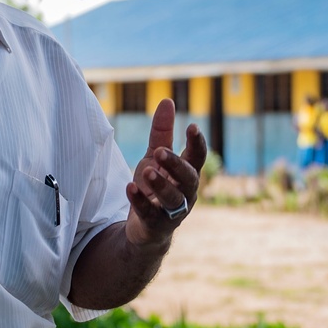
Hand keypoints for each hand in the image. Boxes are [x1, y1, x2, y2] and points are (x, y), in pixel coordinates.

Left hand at [125, 98, 206, 246]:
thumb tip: (167, 100)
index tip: (192, 127)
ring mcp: (172, 211)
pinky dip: (140, 201)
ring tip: (146, 171)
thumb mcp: (154, 157)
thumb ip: (161, 132)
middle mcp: (185, 193)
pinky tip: (130, 188)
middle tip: (159, 151)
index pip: (197, 157)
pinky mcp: (156, 225)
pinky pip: (150, 214)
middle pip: (189, 178)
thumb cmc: (154, 186)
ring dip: (160, 184)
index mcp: (187, 173)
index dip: (197, 143)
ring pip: (172, 198)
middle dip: (176, 164)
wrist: (145, 227)